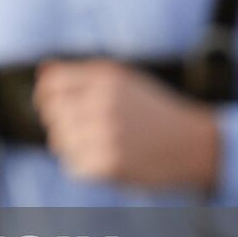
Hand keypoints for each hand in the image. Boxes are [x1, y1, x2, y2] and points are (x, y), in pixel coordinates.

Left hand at [33, 59, 220, 189]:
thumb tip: (42, 70)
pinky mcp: (108, 164)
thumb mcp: (124, 82)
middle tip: (86, 130)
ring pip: (60, 141)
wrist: (195, 145)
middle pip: (53, 114)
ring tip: (101, 145)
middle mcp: (103, 102)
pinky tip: (107, 160)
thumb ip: (81, 75)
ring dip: (73, 146)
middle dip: (61, 123)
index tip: (52, 107)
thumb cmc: (153, 111)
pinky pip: (74, 166)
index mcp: (106, 78)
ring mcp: (105, 134)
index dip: (45, 97)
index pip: (52, 84)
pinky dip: (84, 166)